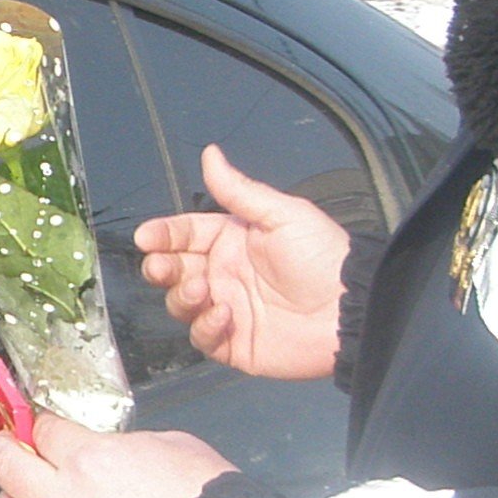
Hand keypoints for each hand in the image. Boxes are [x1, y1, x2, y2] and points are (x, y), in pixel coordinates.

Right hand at [135, 146, 351, 380]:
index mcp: (233, 241)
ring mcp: (227, 309)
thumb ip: (239, 191)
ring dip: (183, 295)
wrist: (351, 310)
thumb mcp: (282, 215)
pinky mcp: (234, 344)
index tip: (147, 237)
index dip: (163, 234)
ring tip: (203, 289)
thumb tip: (210, 154)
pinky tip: (225, 314)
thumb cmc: (322, 257)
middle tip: (162, 267)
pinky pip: (202, 337)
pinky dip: (205, 326)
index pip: (186, 234)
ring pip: (181, 303)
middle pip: (174, 270)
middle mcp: (224, 274)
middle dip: (161, 267)